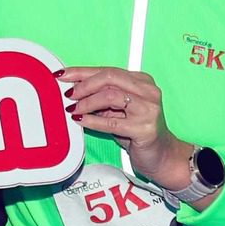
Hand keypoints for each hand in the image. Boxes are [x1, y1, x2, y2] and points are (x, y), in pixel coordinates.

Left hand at [61, 66, 191, 190]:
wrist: (161, 155)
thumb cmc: (137, 130)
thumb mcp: (118, 110)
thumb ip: (101, 97)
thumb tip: (73, 89)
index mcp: (142, 81)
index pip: (108, 70)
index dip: (82, 72)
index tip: (63, 75)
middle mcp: (148, 91)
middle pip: (109, 78)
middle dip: (84, 85)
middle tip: (69, 94)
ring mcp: (149, 109)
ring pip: (111, 96)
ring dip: (87, 102)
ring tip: (74, 109)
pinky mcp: (145, 129)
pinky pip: (112, 122)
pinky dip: (92, 120)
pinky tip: (81, 120)